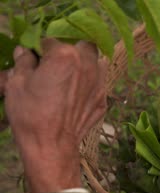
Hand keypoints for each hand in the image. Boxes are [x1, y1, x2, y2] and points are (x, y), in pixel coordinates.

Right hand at [0, 39, 106, 192]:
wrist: (52, 145)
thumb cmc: (31, 114)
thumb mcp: (17, 84)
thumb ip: (23, 63)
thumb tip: (25, 52)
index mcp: (65, 55)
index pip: (52, 40)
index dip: (41, 48)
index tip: (35, 58)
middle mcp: (88, 65)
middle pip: (83, 46)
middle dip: (71, 50)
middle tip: (57, 64)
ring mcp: (99, 84)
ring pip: (96, 64)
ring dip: (85, 66)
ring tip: (69, 78)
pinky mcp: (103, 100)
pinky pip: (97, 85)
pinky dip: (88, 86)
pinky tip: (75, 96)